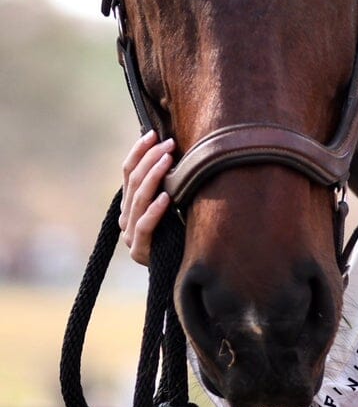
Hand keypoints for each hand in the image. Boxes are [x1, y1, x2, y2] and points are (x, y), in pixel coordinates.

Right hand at [120, 130, 174, 264]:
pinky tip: (167, 196)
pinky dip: (155, 210)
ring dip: (154, 176)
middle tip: (169, 143)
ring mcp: (131, 235)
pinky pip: (145, 226)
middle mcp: (126, 218)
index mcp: (130, 204)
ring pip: (138, 199)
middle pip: (133, 182)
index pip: (128, 172)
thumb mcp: (173, 205)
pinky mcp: (140, 251)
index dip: (139, 151)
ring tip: (168, 159)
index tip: (152, 133)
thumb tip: (173, 147)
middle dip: (150, 158)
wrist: (183, 272)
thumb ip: (167, 183)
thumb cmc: (182, 234)